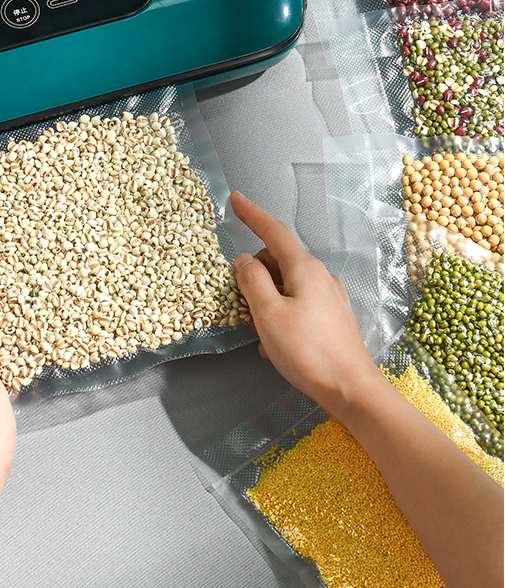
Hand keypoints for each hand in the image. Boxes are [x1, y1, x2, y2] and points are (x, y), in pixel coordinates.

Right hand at [230, 191, 379, 414]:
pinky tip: (278, 345)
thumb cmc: (307, 350)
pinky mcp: (332, 316)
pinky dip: (282, 317)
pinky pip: (297, 304)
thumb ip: (252, 281)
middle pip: (276, 261)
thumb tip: (244, 260)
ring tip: (264, 335)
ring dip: (267, 303)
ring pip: (285, 285)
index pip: (273, 231)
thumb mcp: (268, 313)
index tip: (235, 199)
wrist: (351, 389)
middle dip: (255, 277)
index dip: (252, 214)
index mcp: (304, 268)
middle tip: (246, 308)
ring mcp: (329, 296)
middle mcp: (320, 276)